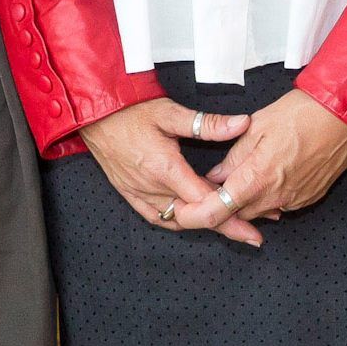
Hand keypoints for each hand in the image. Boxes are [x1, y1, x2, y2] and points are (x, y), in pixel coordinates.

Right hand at [80, 98, 259, 244]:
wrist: (94, 114)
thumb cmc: (130, 110)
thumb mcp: (171, 112)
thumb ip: (208, 123)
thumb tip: (242, 124)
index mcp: (165, 169)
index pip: (203, 200)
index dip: (230, 212)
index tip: (252, 226)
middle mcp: (151, 188)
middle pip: (195, 216)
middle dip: (225, 226)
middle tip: (252, 235)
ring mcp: (139, 194)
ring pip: (177, 220)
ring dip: (203, 225)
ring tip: (229, 228)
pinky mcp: (129, 194)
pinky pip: (156, 218)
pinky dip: (177, 222)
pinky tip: (191, 221)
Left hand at [203, 87, 346, 225]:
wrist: (346, 114)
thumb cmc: (303, 112)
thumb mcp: (257, 126)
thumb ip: (233, 157)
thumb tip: (215, 176)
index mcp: (258, 177)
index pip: (217, 211)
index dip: (194, 215)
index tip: (181, 210)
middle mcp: (277, 196)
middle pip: (236, 215)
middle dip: (221, 205)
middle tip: (213, 184)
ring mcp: (296, 200)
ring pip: (259, 211)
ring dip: (246, 200)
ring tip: (244, 173)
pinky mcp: (310, 197)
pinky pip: (280, 205)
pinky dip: (269, 196)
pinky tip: (270, 174)